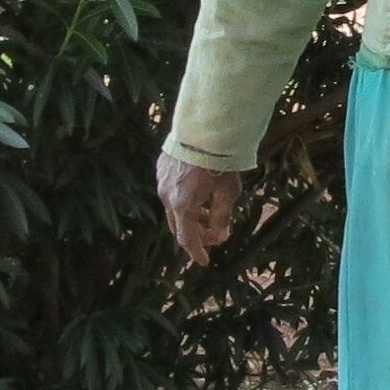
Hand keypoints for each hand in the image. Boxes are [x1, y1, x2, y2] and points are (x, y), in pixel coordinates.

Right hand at [156, 153, 245, 268]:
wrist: (204, 129)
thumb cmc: (219, 162)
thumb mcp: (227, 193)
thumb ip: (221, 218)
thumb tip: (219, 236)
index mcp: (182, 206)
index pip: (187, 239)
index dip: (197, 252)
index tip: (204, 261)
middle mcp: (166, 197)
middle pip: (178, 225)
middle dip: (196, 233)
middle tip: (212, 233)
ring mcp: (161, 182)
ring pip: (174, 208)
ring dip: (190, 215)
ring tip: (209, 210)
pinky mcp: (161, 169)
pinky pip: (171, 191)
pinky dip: (184, 198)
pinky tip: (199, 191)